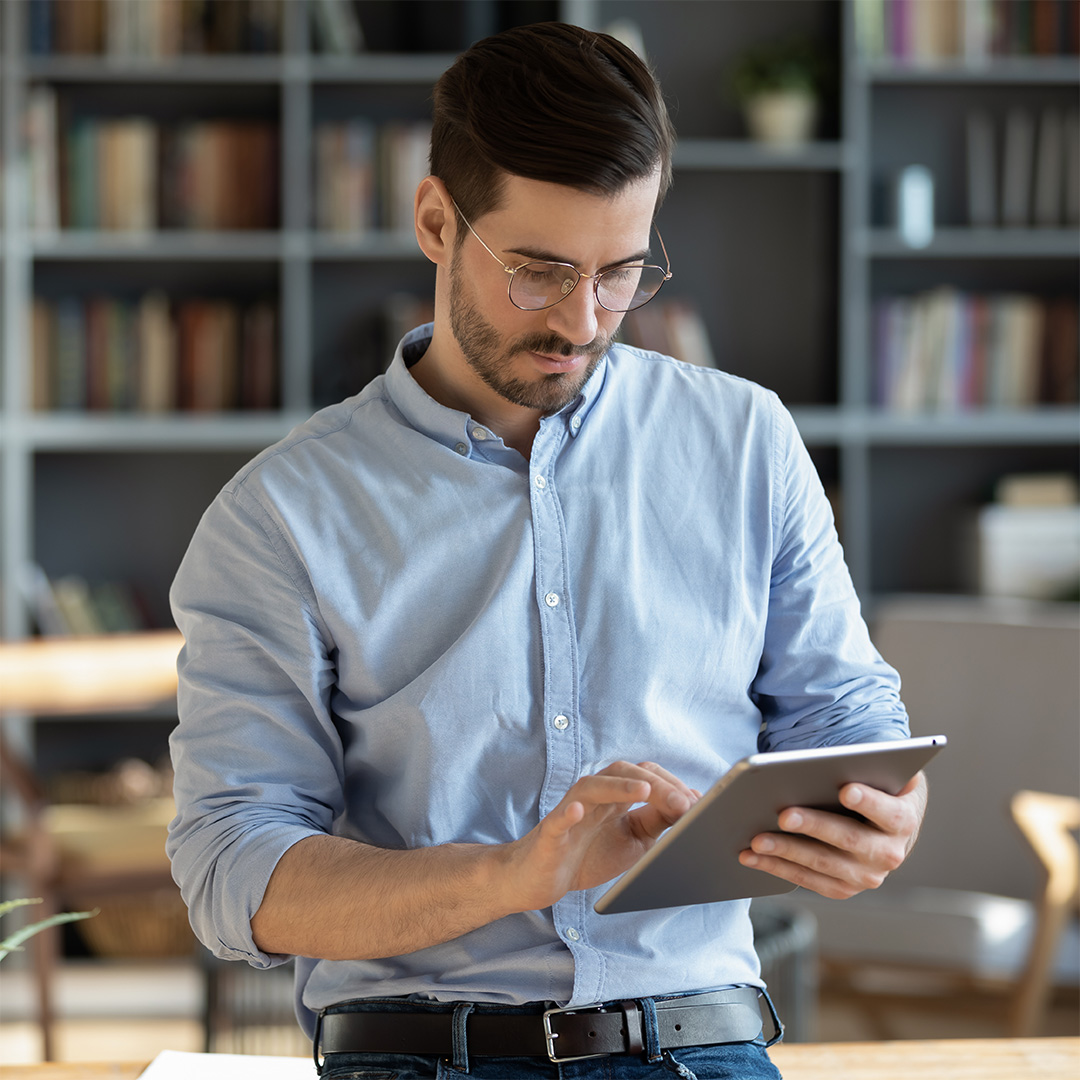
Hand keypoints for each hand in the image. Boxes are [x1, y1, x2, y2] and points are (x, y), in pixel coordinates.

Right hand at [499, 761, 700, 912]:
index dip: (672, 786)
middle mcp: (592, 796)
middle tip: (685, 803)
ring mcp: (570, 811)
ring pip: (592, 787)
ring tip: (643, 791)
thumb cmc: (587, 854)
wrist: (540, 878)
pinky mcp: (550, 833)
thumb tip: (692, 802)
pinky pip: (557, 819)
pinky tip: (578, 810)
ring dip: (619, 787)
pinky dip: (567, 813)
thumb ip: (658, 820)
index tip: (698, 803)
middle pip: (622, 773)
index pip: (645, 776)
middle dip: (656, 786)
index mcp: (614, 795)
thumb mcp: (634, 839)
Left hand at [738, 771, 928, 898]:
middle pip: (850, 840)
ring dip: (786, 851)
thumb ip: (867, 765)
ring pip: (823, 864)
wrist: (887, 826)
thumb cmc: (876, 788)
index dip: (870, 801)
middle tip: (783, 814)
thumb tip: (834, 759)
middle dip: (814, 826)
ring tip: (756, 839)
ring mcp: (866, 876)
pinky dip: (776, 868)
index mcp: (903, 820)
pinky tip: (751, 856)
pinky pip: (807, 880)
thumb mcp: (881, 773)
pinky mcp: (844, 888)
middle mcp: (889, 854)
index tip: (846, 789)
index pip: (890, 812)